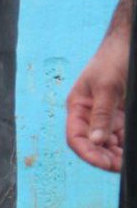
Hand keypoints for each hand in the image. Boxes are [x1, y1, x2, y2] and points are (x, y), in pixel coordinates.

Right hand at [66, 36, 127, 171]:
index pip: (77, 138)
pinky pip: (120, 135)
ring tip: (127, 161)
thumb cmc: (114, 58)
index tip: (103, 163)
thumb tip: (96, 141)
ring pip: (108, 142)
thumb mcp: (107, 86)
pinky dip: (124, 144)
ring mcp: (106, 115)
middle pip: (93, 144)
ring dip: (116, 154)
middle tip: (121, 166)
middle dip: (105, 157)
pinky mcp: (120, 114)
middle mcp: (90, 115)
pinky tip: (130, 150)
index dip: (87, 153)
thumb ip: (101, 115)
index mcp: (78, 108)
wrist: (129, 41)